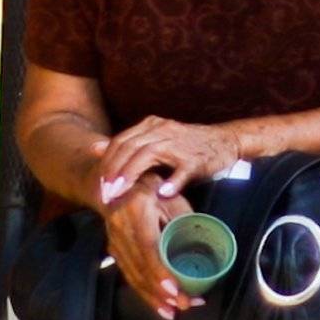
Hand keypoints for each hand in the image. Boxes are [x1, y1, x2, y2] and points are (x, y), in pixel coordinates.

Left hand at [92, 117, 240, 207]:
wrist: (224, 141)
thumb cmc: (186, 146)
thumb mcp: (155, 141)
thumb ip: (127, 145)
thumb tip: (95, 148)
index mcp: (151, 126)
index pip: (120, 141)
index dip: (107, 162)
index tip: (99, 183)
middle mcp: (163, 130)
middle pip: (130, 148)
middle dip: (114, 171)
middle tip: (105, 192)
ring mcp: (180, 144)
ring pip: (149, 155)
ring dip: (132, 175)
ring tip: (121, 193)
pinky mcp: (197, 159)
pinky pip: (182, 170)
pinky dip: (172, 181)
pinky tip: (162, 193)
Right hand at [101, 183, 192, 319]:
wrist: (120, 184)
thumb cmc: (156, 189)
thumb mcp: (173, 198)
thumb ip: (184, 221)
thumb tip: (203, 248)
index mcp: (136, 209)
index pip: (148, 247)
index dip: (160, 271)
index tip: (175, 290)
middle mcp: (119, 227)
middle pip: (140, 266)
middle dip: (162, 292)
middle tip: (184, 305)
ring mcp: (113, 240)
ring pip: (133, 275)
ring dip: (154, 297)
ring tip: (175, 311)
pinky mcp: (113, 250)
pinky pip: (128, 275)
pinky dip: (145, 292)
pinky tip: (159, 306)